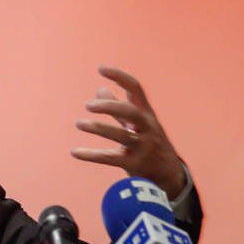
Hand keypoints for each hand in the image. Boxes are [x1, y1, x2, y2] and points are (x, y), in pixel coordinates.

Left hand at [70, 66, 186, 198]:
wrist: (169, 175)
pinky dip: (91, 155)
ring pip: (121, 135)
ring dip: (98, 128)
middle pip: (131, 112)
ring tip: (79, 124)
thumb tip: (100, 89)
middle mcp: (147, 128)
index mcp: (146, 114)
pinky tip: (74, 152)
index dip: (120, 77)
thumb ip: (119, 107)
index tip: (101, 68)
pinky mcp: (134, 164)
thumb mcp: (137, 123)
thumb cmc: (149, 142)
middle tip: (88, 106)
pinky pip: (111, 158)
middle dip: (109, 106)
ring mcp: (142, 147)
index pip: (136, 89)